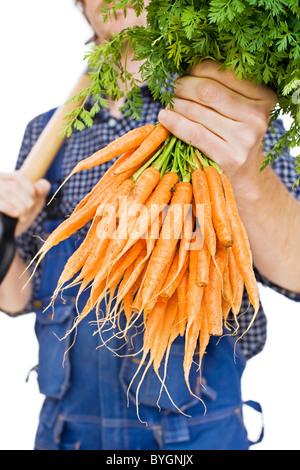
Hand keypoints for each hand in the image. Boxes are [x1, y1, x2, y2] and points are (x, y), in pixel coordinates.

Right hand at [0, 170, 50, 235]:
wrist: (5, 235)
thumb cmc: (19, 217)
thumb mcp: (34, 204)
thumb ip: (42, 191)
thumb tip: (38, 186)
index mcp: (6, 179)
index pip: (20, 176)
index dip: (30, 190)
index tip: (32, 203)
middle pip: (15, 186)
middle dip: (27, 202)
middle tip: (27, 214)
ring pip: (8, 192)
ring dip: (21, 207)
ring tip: (22, 217)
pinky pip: (0, 203)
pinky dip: (10, 209)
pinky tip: (15, 215)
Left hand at [158, 60, 276, 192]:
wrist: (245, 174)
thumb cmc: (234, 135)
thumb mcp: (239, 110)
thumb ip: (222, 89)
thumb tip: (185, 70)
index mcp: (264, 98)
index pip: (224, 73)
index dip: (199, 70)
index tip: (186, 74)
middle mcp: (257, 117)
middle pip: (208, 91)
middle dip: (184, 86)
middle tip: (173, 89)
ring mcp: (244, 139)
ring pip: (197, 111)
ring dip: (176, 104)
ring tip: (168, 104)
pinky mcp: (229, 157)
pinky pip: (194, 134)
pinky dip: (175, 123)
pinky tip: (164, 117)